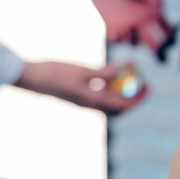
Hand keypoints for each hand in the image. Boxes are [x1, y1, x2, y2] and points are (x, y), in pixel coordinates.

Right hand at [15, 60, 148, 115]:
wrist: (32, 78)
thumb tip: (123, 70)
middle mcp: (89, 105)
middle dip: (132, 98)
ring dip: (121, 92)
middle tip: (143, 84)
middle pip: (118, 108)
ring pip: (109, 102)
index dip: (137, 98)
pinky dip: (109, 88)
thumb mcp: (83, 70)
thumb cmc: (56, 72)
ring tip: (129, 77)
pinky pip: (99, 96)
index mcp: (91, 101)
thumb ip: (103, 72)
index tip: (147, 87)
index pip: (121, 106)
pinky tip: (111, 74)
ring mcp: (83, 101)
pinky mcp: (78, 95)